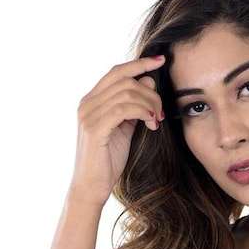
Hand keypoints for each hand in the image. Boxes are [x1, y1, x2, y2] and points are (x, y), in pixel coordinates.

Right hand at [69, 53, 166, 207]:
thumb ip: (134, 107)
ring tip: (157, 122)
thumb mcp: (124, 129)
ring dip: (150, 105)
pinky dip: (143, 113)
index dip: (139, 64)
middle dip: (150, 92)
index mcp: (92, 100)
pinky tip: (151, 125)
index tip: (160, 60)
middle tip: (161, 112)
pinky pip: (124, 109)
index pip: (116, 72)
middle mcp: (87, 103)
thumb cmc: (108, 161)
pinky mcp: (95, 128)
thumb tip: (148, 82)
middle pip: (125, 79)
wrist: (91, 187)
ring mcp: (89, 115)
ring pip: (127, 93)